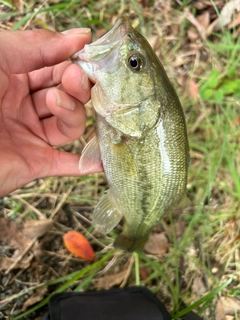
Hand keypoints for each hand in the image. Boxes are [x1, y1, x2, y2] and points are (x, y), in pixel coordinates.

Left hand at [0, 28, 101, 196]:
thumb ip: (36, 45)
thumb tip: (81, 37)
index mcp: (14, 77)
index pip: (56, 68)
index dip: (73, 62)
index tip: (87, 55)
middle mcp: (24, 106)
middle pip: (68, 96)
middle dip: (76, 86)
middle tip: (74, 79)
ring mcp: (30, 135)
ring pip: (70, 125)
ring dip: (73, 113)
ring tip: (56, 102)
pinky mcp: (33, 163)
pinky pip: (64, 164)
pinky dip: (84, 164)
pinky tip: (100, 160)